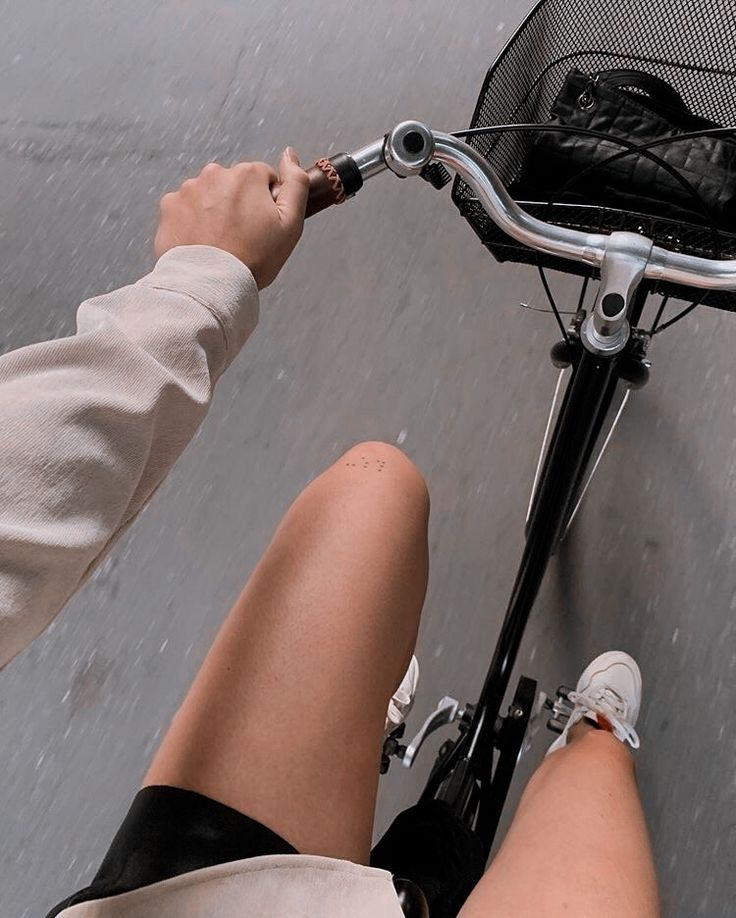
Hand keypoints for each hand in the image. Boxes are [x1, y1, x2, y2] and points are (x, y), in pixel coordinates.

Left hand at [154, 148, 308, 287]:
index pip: (263, 178)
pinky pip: (185, 208)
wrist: (211, 284)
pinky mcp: (169, 207)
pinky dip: (192, 221)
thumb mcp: (290, 225)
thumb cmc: (254, 258)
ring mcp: (188, 189)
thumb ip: (296, 184)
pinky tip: (200, 242)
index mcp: (246, 175)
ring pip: (208, 195)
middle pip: (233, 184)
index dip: (266, 202)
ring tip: (219, 242)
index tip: (263, 225)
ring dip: (213, 211)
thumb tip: (290, 154)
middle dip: (238, 204)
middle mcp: (215, 174)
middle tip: (241, 236)